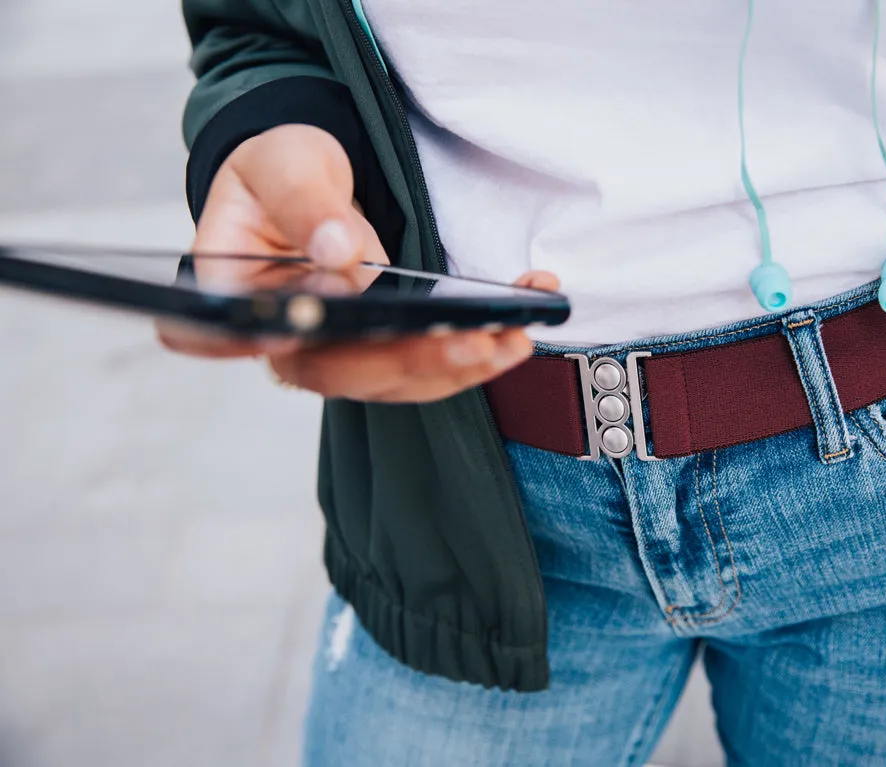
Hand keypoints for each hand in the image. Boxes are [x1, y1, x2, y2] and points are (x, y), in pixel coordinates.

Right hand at [158, 123, 557, 401]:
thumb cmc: (280, 170)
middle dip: (413, 360)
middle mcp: (281, 337)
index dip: (250, 344)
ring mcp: (334, 352)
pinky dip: (474, 351)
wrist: (311, 180)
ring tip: (515, 339)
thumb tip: (340, 253)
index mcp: (232, 291)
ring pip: (391, 380)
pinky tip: (517, 329)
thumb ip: (305, 203)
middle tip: (476, 340)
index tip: (284, 338)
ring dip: (458, 366)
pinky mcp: (378, 351)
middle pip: (336, 370)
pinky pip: (423, 366)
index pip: (212, 333)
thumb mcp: (286, 164)